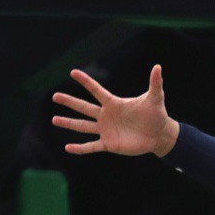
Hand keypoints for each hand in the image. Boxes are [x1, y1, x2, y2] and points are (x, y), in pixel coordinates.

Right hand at [52, 64, 179, 156]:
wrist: (159, 135)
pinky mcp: (109, 144)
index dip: (85, 81)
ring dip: (69, 123)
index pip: (96, 90)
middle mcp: (106, 116)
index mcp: (114, 103)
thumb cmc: (156, 115)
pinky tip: (68, 148)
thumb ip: (155, 83)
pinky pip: (92, 146)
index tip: (73, 72)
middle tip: (55, 96)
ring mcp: (106, 130)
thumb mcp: (155, 98)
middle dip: (69, 102)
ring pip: (83, 126)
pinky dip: (80, 148)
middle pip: (84, 107)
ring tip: (54, 119)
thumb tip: (158, 67)